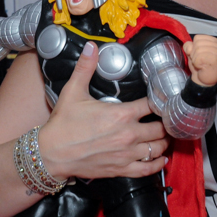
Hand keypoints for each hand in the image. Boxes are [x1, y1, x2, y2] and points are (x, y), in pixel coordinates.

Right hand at [38, 43, 171, 179]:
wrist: (51, 153)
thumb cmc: (63, 124)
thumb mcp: (73, 91)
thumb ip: (85, 68)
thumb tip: (90, 47)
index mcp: (121, 114)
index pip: (152, 105)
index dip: (159, 101)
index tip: (161, 99)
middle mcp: (128, 135)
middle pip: (160, 128)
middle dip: (164, 122)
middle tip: (165, 119)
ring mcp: (126, 154)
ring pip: (157, 148)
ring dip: (163, 142)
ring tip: (164, 136)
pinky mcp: (121, 169)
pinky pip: (147, 169)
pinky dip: (158, 163)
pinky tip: (161, 158)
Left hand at [184, 35, 216, 85]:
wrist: (204, 80)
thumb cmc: (199, 64)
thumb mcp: (192, 52)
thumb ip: (188, 46)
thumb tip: (189, 48)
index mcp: (213, 40)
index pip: (197, 38)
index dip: (193, 47)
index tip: (197, 55)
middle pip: (197, 44)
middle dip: (193, 54)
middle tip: (199, 61)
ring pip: (197, 50)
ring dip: (195, 60)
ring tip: (200, 64)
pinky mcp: (215, 59)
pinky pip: (199, 58)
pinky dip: (197, 64)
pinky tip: (202, 67)